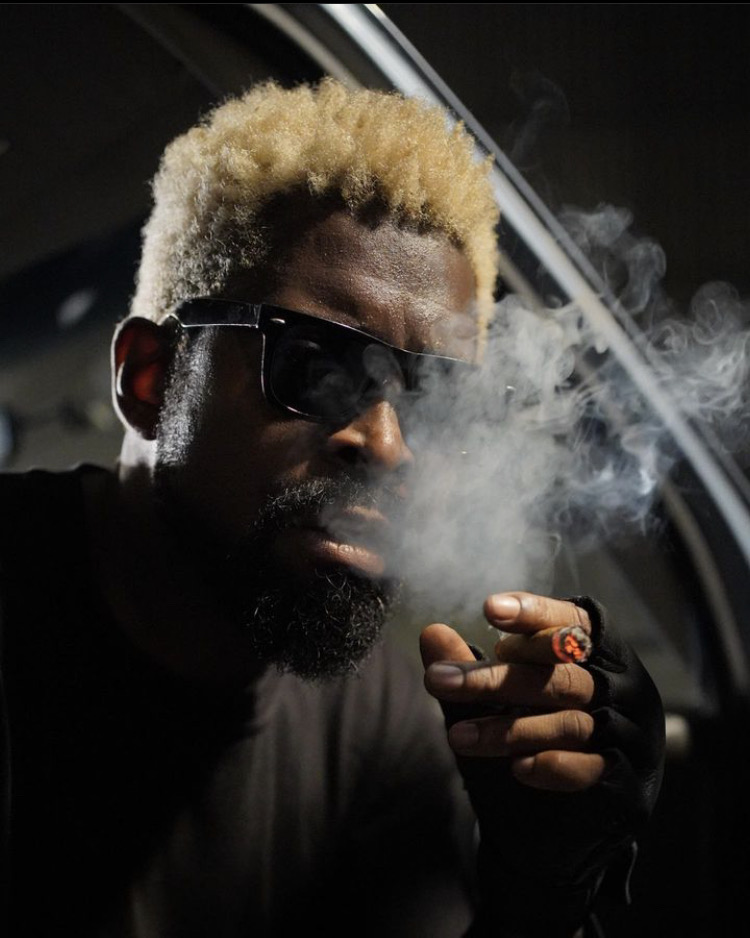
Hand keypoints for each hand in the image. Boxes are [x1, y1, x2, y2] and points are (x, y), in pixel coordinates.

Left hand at [420, 592, 664, 935]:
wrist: (556, 828)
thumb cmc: (528, 739)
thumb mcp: (493, 702)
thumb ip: (471, 668)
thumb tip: (430, 632)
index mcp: (599, 654)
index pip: (575, 622)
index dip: (536, 614)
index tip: (489, 609)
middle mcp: (623, 689)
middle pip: (560, 675)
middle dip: (496, 678)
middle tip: (437, 680)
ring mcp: (630, 736)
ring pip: (570, 722)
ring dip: (509, 728)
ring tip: (456, 736)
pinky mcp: (628, 783)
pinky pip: (591, 768)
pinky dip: (552, 766)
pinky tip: (517, 769)